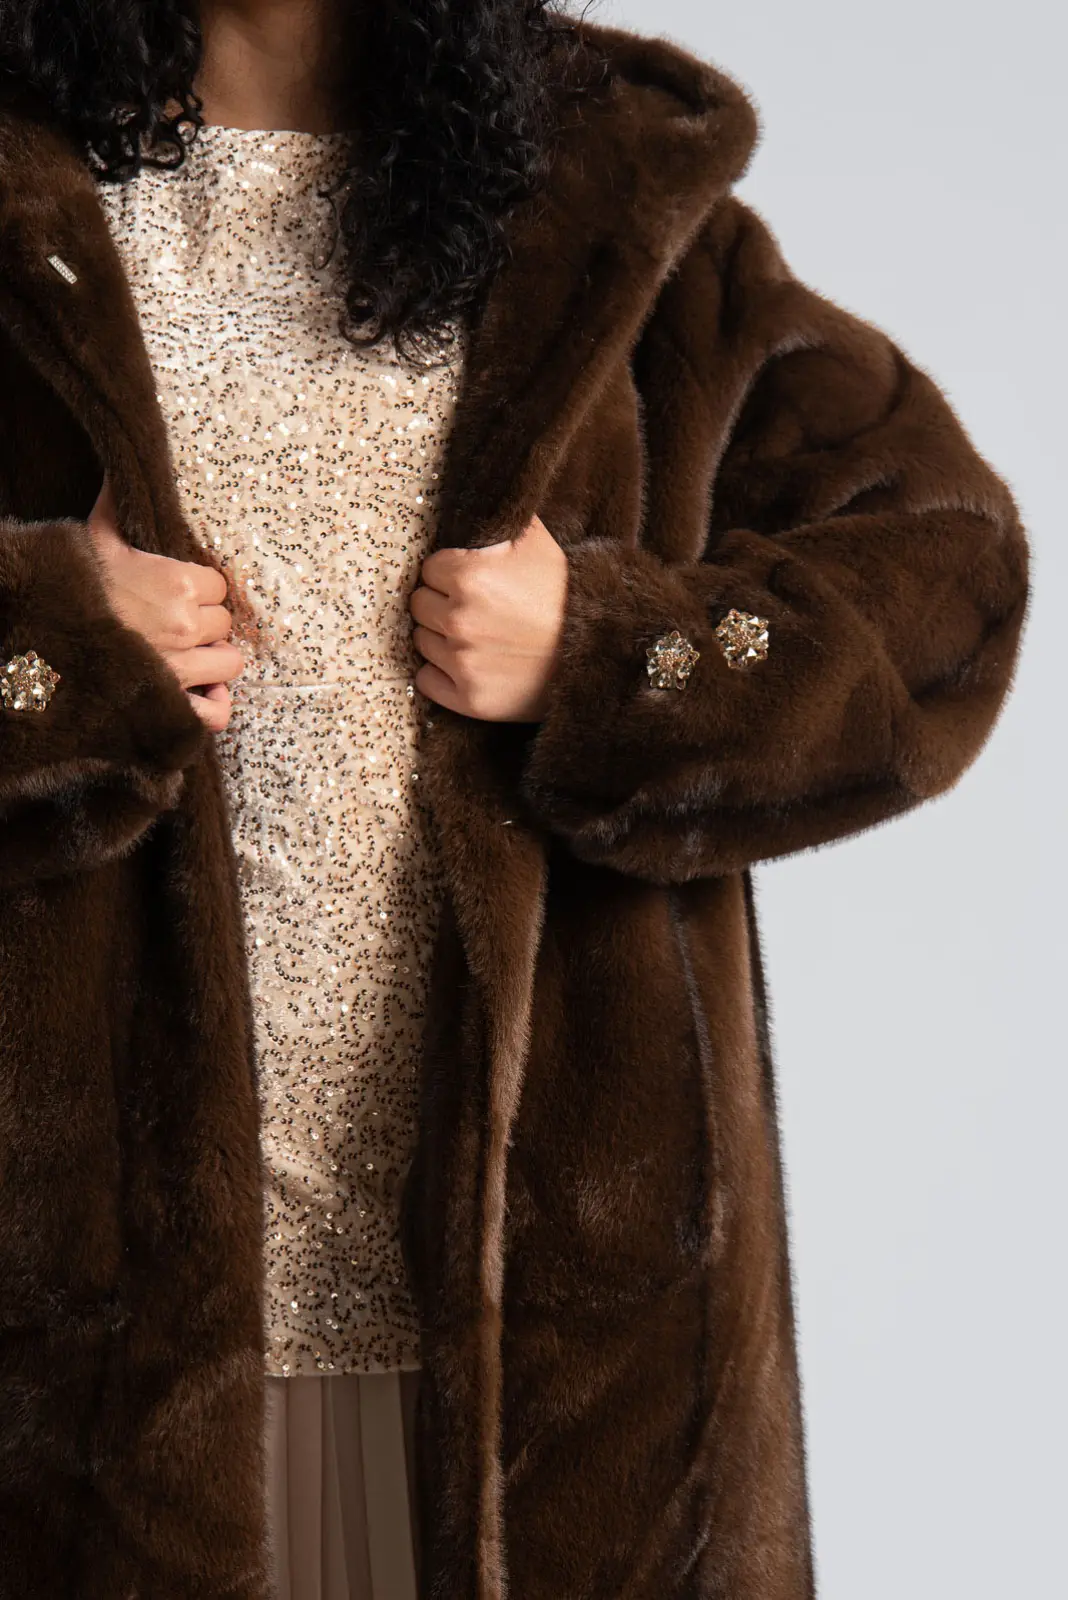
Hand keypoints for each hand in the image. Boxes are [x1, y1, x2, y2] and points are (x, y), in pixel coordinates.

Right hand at [88, 474, 243, 731]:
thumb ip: (116, 506)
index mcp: (179, 582)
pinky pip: (215, 714)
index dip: (202, 591)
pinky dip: (212, 707)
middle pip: (223, 625)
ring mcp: (181, 668)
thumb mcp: (93, 537)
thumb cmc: (68, 585)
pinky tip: (200, 695)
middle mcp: (187, 626)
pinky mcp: (170, 705)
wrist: (36, 634)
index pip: (219, 586)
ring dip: (212, 662)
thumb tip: (120, 471)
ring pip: (228, 664)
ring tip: (191, 658)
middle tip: (179, 626)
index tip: (182, 595)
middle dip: (204, 625)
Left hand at [409, 514, 567, 720]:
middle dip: (442, 604)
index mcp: (469, 576)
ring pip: (422, 642)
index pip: (429, 569)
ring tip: (478, 636)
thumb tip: (474, 496)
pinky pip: (426, 681)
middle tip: (476, 610)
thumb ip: (497, 518)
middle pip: (420, 605)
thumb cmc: (565, 593)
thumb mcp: (536, 542)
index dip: (450, 573)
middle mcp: (459, 620)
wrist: (598, 652)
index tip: (474, 582)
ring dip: (441, 638)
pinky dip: (441, 674)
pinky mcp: (468, 699)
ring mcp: (462, 663)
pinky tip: (468, 664)